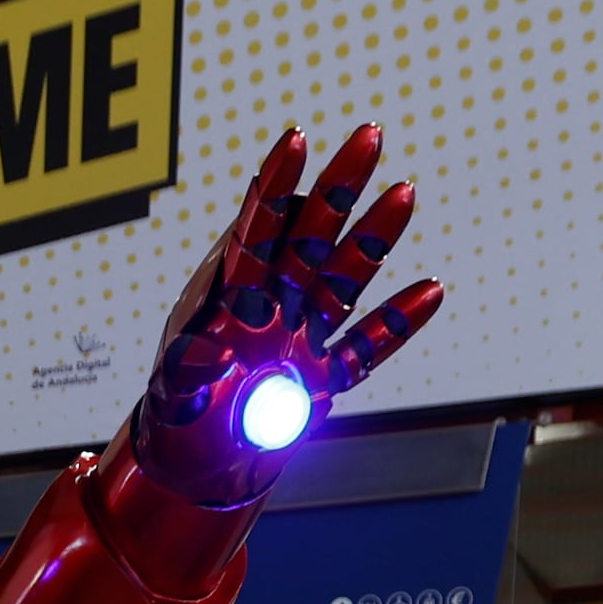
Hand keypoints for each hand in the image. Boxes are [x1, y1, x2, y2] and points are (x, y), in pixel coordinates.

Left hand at [133, 127, 444, 501]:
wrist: (195, 467)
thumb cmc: (175, 420)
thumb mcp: (171, 394)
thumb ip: (189, 371)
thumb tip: (204, 353)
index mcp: (228, 299)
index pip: (255, 233)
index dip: (275, 188)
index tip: (296, 140)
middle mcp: (271, 305)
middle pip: (311, 236)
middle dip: (338, 188)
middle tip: (368, 136)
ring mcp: (301, 336)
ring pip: (346, 278)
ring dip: (375, 237)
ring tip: (404, 191)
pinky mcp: (324, 377)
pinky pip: (368, 347)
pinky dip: (398, 324)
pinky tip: (431, 291)